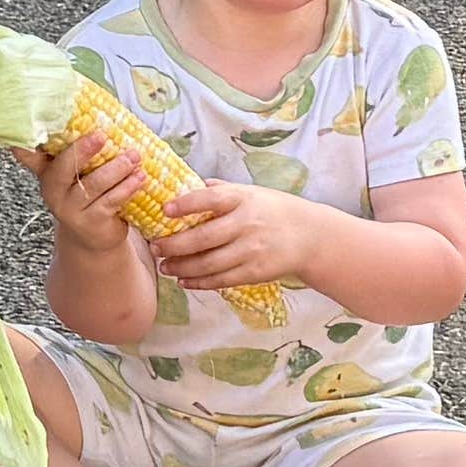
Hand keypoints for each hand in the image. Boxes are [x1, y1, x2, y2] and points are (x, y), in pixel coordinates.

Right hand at [32, 126, 149, 256]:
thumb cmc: (88, 194)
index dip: (23, 145)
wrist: (94, 237)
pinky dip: (127, 187)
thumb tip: (98, 110)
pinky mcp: (91, 223)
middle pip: (63, 168)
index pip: (29, 156)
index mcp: (47, 171)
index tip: (23, 133)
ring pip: (92, 185)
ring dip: (116, 168)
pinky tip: (140, 177)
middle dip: (82, 151)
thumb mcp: (79, 172)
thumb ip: (79, 149)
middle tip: (101, 135)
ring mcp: (70, 209)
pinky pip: (110, 201)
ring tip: (134, 156)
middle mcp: (53, 191)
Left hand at [150, 181, 309, 301]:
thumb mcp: (253, 192)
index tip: (165, 210)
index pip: (210, 199)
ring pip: (208, 263)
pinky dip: (199, 282)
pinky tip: (184, 281)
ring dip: (182, 267)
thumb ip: (223, 190)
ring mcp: (251, 250)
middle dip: (174, 245)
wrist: (310, 237)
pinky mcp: (255, 272)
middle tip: (155, 247)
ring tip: (165, 267)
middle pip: (203, 238)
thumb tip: (192, 183)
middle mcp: (247, 224)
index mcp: (244, 199)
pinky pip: (221, 280)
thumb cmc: (275, 210)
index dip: (186, 205)